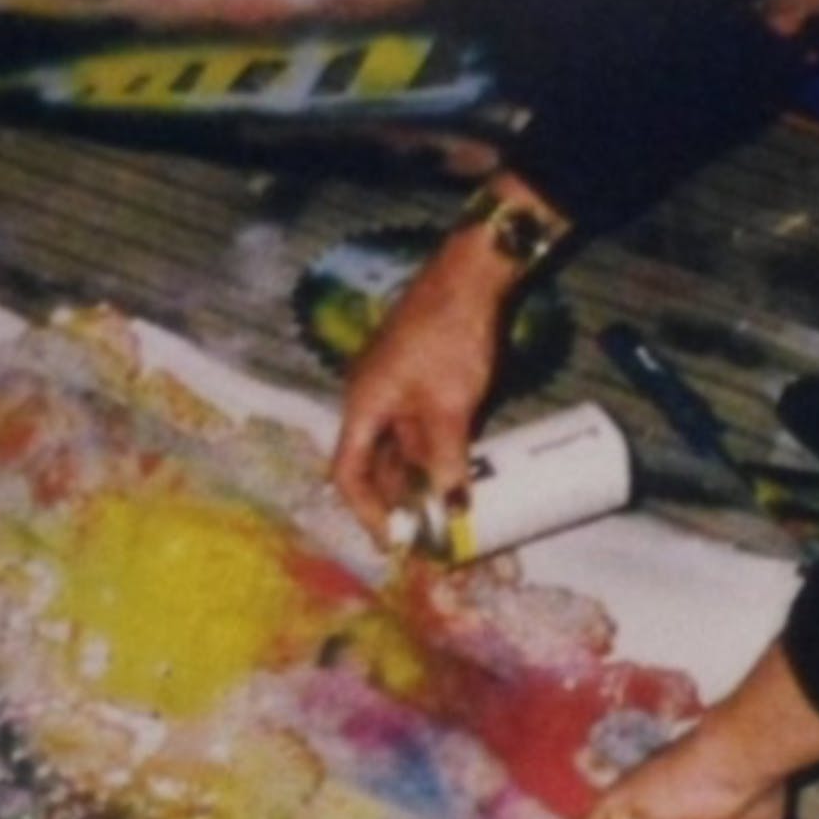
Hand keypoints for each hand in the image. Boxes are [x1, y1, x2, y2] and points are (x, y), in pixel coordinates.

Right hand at [329, 175, 559, 540]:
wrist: (469, 279)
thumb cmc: (449, 335)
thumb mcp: (450, 404)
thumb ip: (446, 458)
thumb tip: (451, 508)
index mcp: (363, 405)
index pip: (348, 472)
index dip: (366, 511)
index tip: (392, 540)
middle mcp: (372, 402)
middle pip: (374, 465)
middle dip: (396, 504)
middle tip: (424, 538)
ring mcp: (397, 392)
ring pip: (399, 451)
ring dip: (417, 484)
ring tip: (442, 518)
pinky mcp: (421, 385)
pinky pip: (420, 433)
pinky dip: (434, 459)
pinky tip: (455, 480)